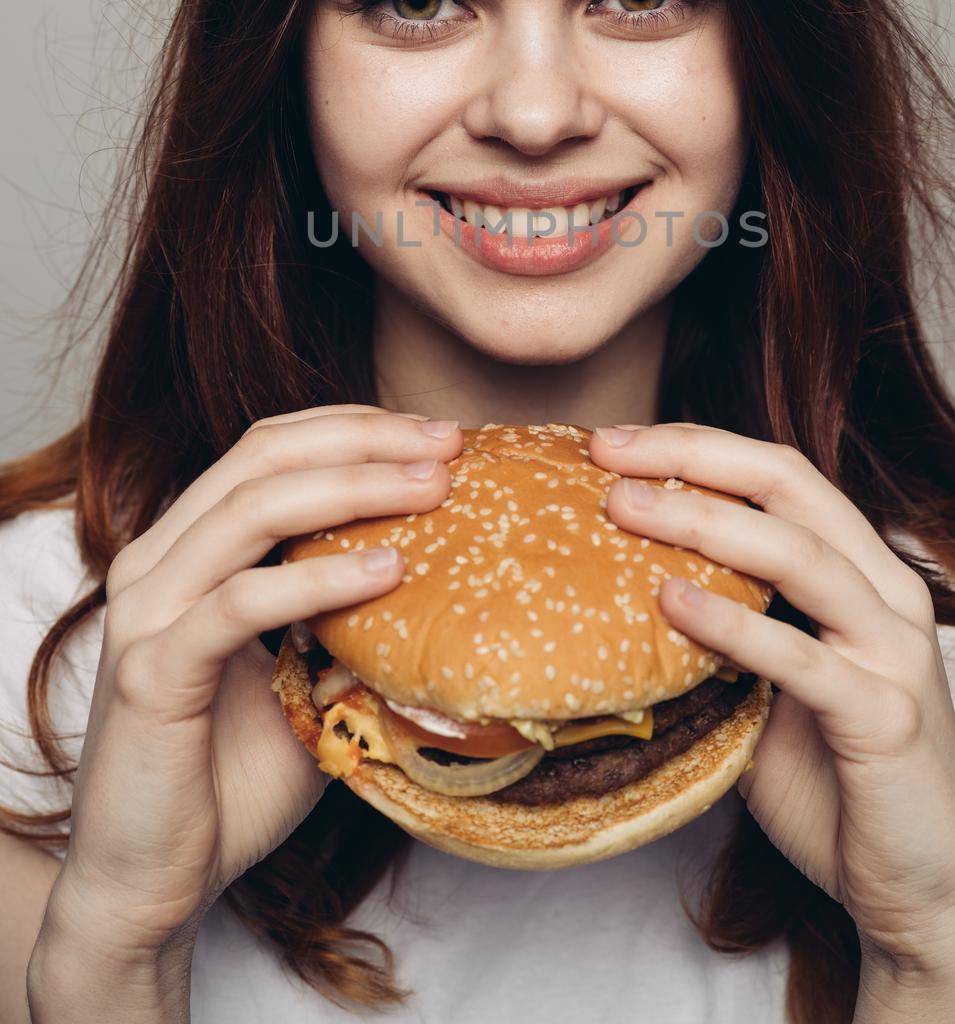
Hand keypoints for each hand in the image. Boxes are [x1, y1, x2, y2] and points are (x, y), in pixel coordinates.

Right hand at [37, 404, 461, 969]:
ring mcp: (148, 612)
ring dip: (353, 488)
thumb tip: (444, 583)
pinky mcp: (152, 671)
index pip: (268, 449)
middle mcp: (157, 562)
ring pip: (250, 509)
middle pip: (262, 458)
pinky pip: (240, 604)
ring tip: (433, 488)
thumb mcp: (308, 682)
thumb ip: (351, 626)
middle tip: (448, 443)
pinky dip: (318, 579)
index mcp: (187, 549)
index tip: (438, 434)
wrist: (153, 883)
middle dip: (364, 439)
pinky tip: (386, 571)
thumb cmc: (231, 780)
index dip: (353, 428)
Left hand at [590, 423, 954, 992]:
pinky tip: (670, 601)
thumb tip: (612, 604)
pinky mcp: (885, 717)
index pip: (781, 476)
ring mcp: (894, 652)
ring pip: (798, 554)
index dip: (699, 447)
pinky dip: (732, 623)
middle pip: (789, 484)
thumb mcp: (768, 692)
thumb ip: (720, 640)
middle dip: (693, 456)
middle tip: (608, 451)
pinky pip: (801, 656)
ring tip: (623, 509)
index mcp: (862, 575)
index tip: (615, 444)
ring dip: (702, 521)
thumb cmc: (836, 787)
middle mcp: (889, 594)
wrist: (918, 894)